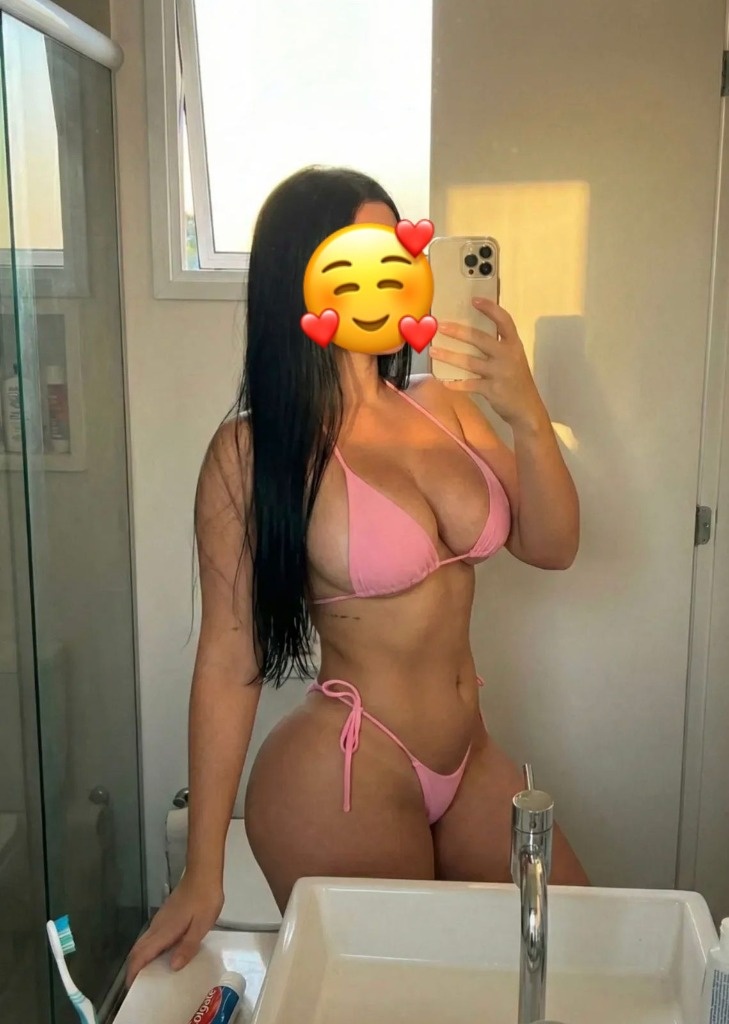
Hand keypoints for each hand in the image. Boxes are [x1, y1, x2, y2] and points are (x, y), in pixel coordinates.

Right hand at [125, 873, 223, 987]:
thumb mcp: (202, 925)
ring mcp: (160, 919)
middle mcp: (158, 926)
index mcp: (164, 931)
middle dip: (133, 967)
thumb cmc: (204, 900)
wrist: (203, 874)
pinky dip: (149, 949)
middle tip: (137, 985)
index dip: (133, 970)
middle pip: (138, 948)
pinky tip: (161, 955)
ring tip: (148, 975)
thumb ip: (188, 946)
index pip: (142, 953)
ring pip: (143, 941)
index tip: (130, 986)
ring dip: (141, 958)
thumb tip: (172, 967)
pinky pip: (151, 936)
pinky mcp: (166, 915)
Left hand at [431, 298, 545, 430]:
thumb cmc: (516, 380)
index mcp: (514, 345)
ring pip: (469, 362)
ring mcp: (499, 373)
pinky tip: (443, 381)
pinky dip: (455, 384)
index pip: (504, 321)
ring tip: (433, 351)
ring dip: (449, 356)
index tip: (474, 300)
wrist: (527, 409)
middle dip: (458, 332)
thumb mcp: (513, 359)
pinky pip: (469, 384)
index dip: (490, 309)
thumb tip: (469, 333)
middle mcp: (507, 356)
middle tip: (441, 326)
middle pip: (480, 339)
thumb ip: (497, 346)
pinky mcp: (492, 390)